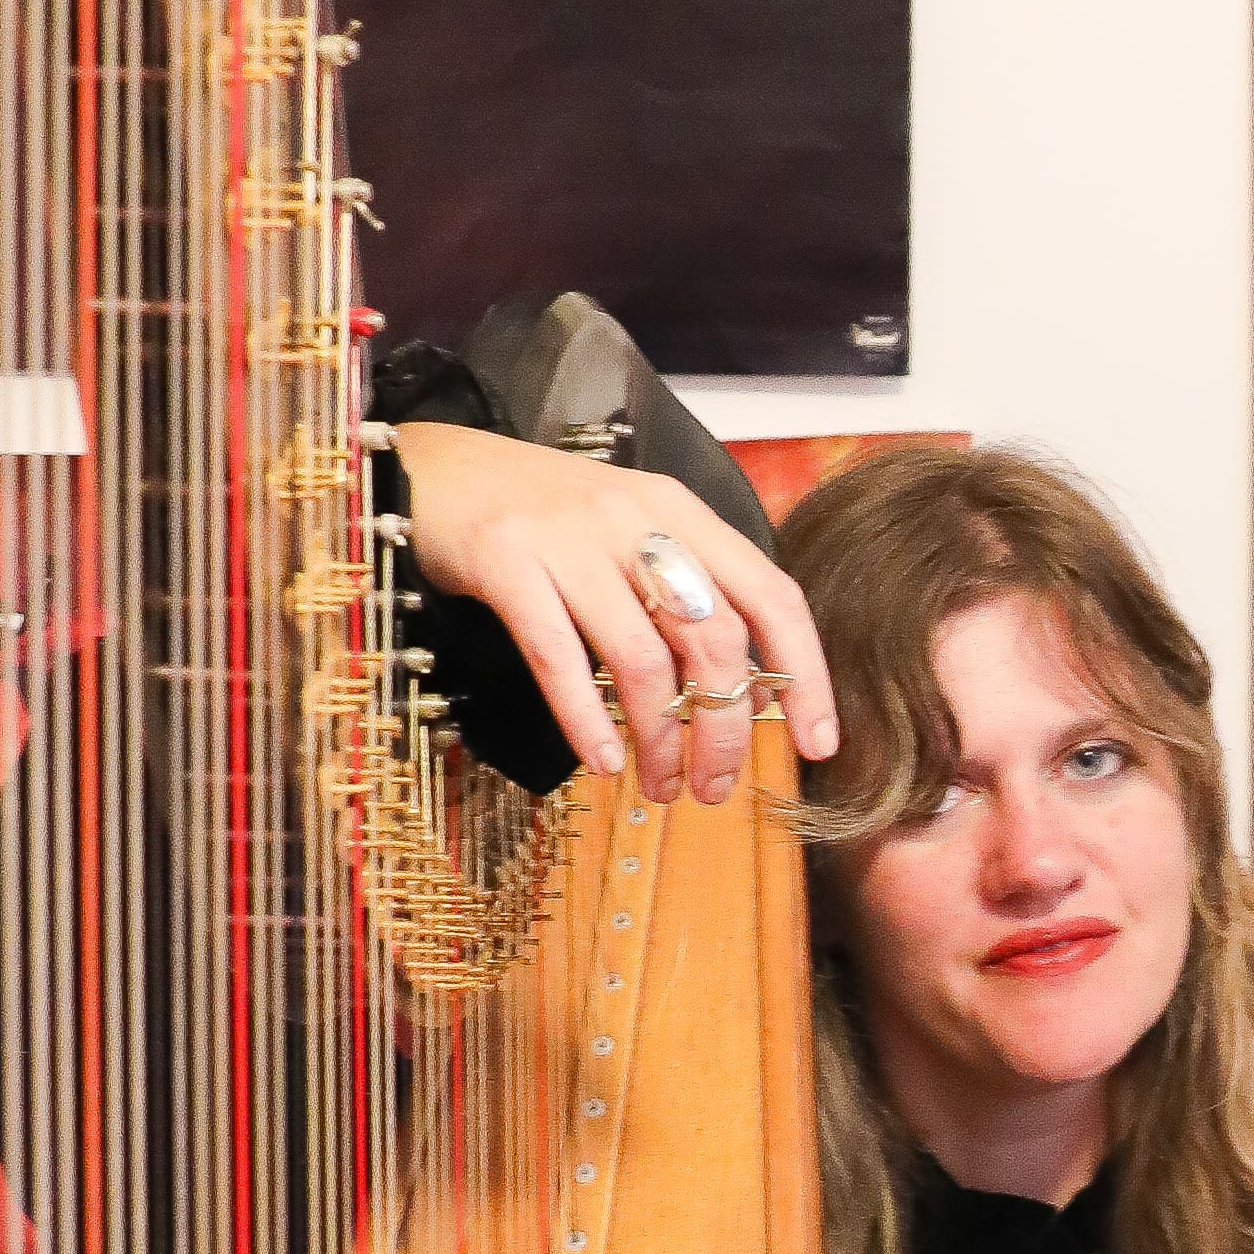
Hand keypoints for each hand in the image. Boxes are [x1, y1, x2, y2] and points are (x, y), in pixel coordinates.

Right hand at [386, 415, 837, 800]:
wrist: (435, 466)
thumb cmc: (540, 513)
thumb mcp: (629, 529)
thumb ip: (682, 588)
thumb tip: (740, 685)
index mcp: (681, 512)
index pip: (772, 594)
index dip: (806, 672)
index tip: (818, 742)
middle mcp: (636, 519)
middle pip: (714, 639)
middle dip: (725, 728)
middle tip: (716, 785)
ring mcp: (570, 538)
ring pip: (643, 658)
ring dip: (660, 740)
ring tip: (659, 787)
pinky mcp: (506, 559)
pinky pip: (559, 655)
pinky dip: (588, 720)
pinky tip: (603, 761)